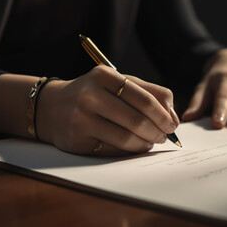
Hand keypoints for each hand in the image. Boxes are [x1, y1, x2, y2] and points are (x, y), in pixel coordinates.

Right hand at [36, 65, 178, 155]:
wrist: (52, 107)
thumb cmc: (95, 94)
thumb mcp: (119, 83)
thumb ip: (150, 93)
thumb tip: (174, 117)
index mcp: (104, 76)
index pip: (144, 98)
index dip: (163, 115)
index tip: (172, 124)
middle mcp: (90, 94)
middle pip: (137, 119)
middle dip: (158, 131)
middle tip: (165, 136)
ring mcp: (81, 118)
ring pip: (126, 138)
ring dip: (145, 143)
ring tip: (151, 142)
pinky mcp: (76, 139)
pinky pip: (112, 150)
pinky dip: (130, 150)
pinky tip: (136, 146)